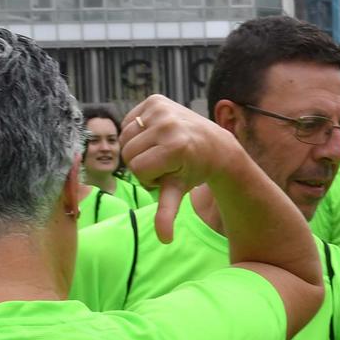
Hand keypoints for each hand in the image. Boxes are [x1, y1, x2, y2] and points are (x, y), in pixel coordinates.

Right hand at [116, 95, 244, 241]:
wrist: (214, 144)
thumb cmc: (194, 171)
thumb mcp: (179, 191)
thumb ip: (167, 212)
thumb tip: (165, 240)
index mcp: (174, 146)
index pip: (137, 169)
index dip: (148, 177)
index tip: (167, 174)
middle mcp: (168, 124)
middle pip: (128, 153)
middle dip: (142, 163)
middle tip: (164, 163)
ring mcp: (161, 109)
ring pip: (125, 137)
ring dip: (138, 148)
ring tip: (160, 150)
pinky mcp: (156, 100)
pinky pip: (128, 121)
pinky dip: (137, 131)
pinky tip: (156, 136)